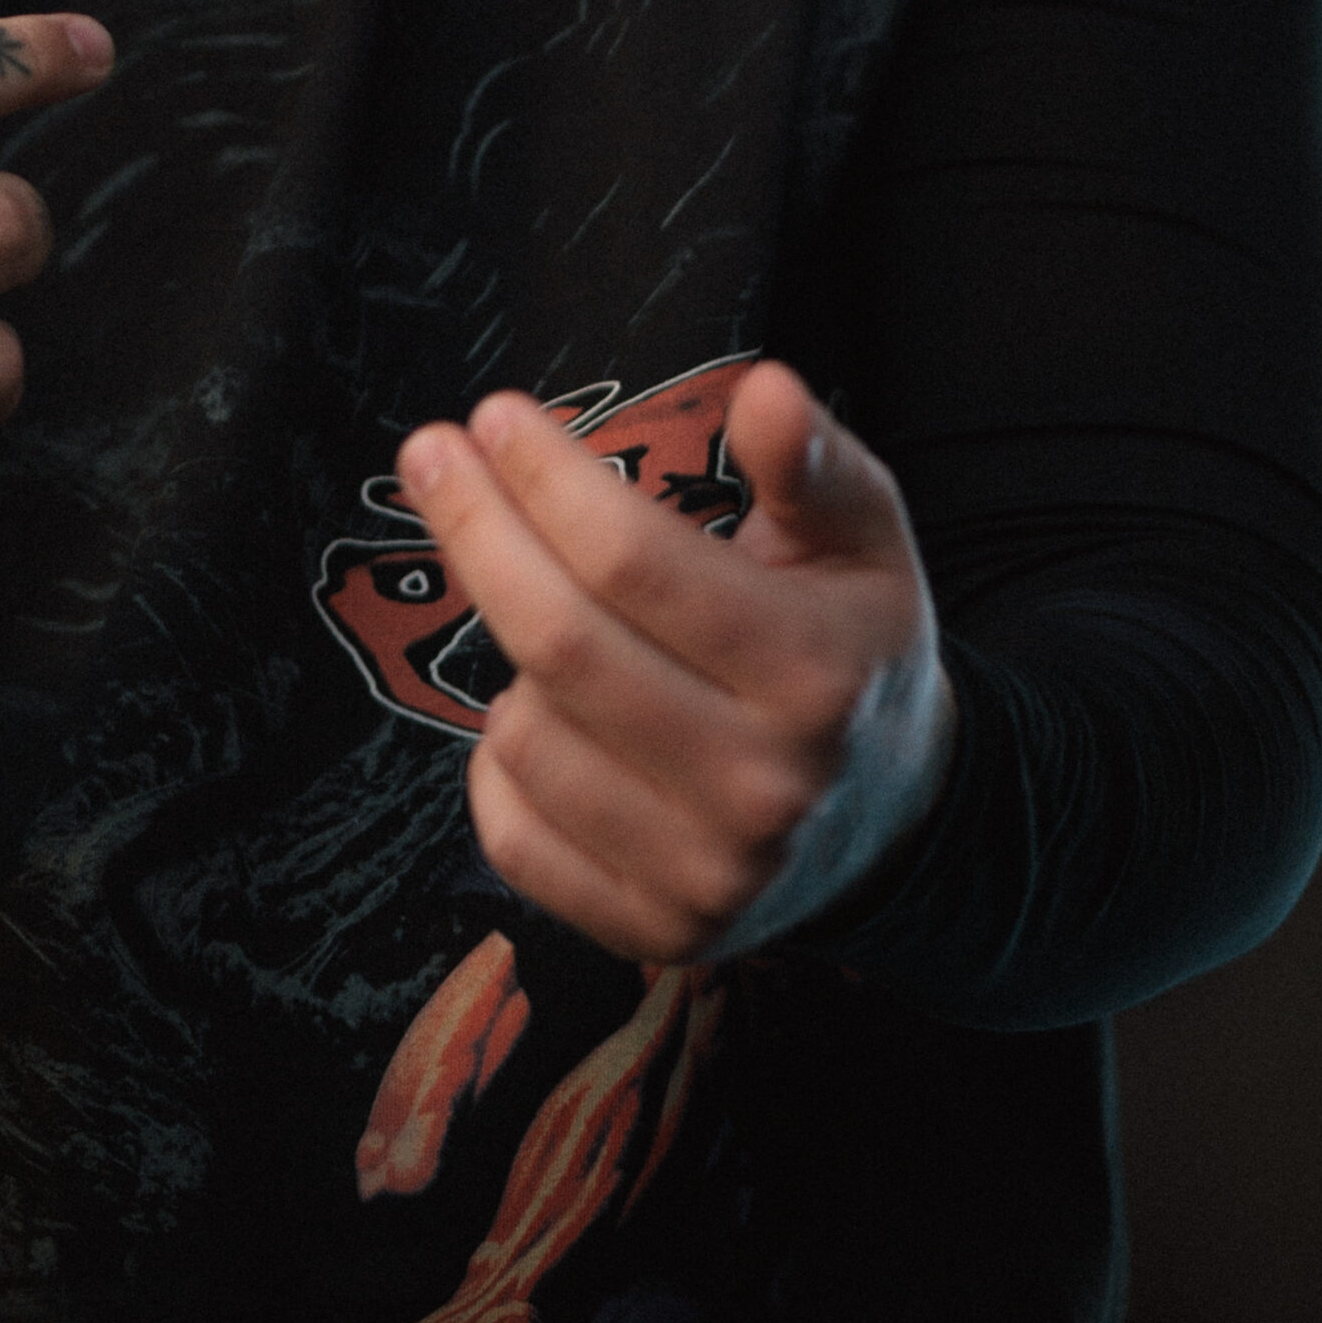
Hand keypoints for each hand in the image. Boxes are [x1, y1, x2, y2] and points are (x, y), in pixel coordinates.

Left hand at [395, 358, 954, 962]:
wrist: (891, 823)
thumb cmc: (853, 645)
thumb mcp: (865, 538)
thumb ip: (813, 462)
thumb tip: (764, 389)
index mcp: (816, 674)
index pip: (635, 563)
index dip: (548, 479)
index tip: (494, 416)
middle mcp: (764, 787)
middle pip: (561, 643)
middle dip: (477, 531)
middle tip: (430, 454)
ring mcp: (709, 876)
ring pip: (526, 736)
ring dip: (501, 653)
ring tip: (533, 600)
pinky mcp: (658, 933)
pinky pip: (513, 835)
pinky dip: (497, 764)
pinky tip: (532, 710)